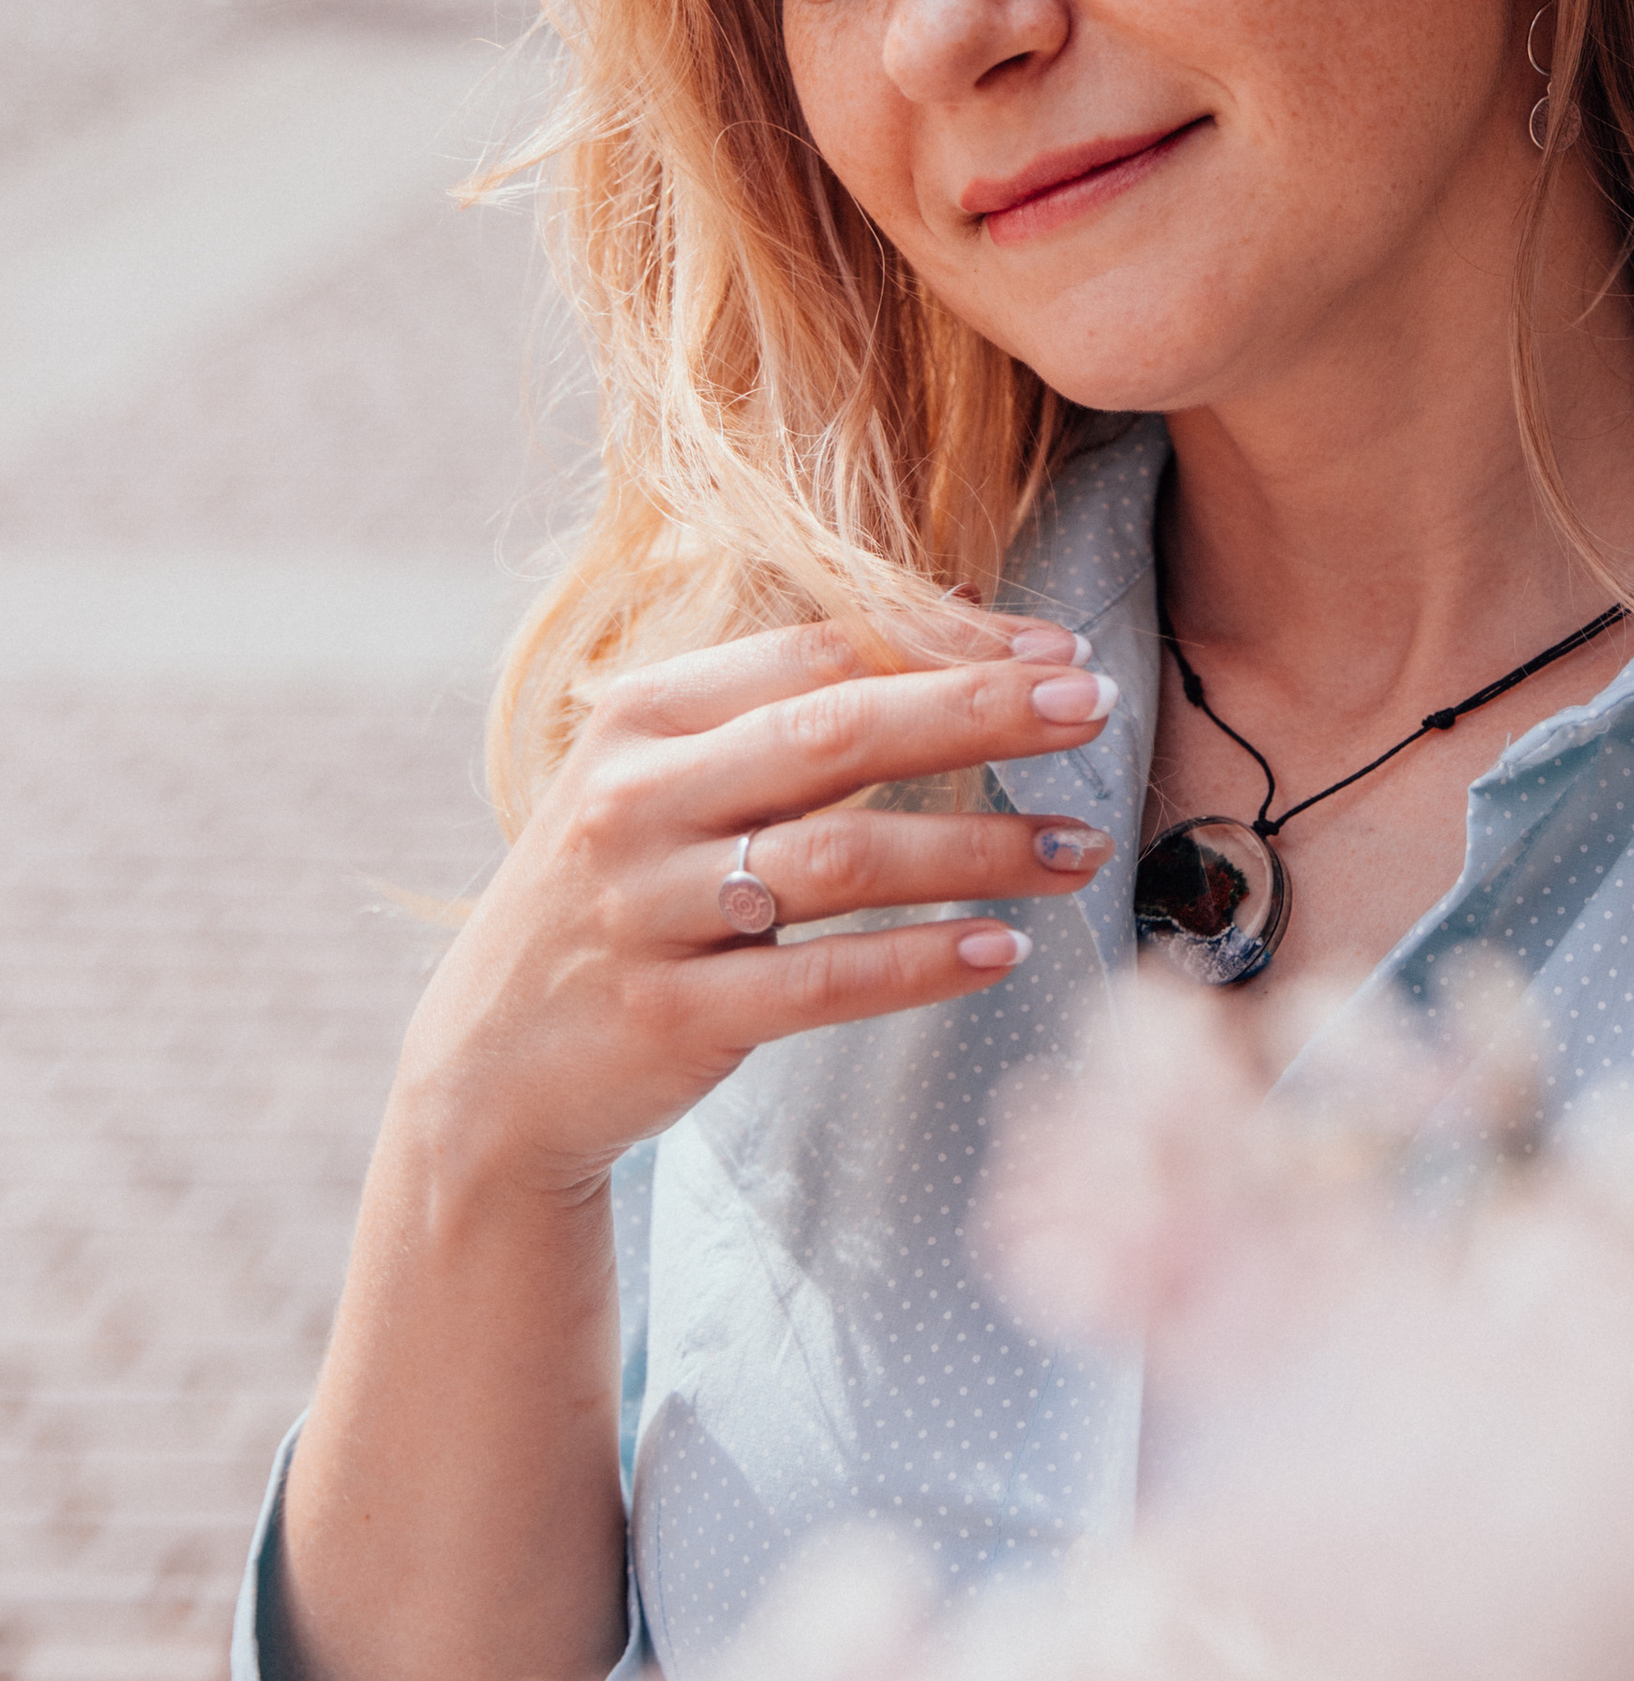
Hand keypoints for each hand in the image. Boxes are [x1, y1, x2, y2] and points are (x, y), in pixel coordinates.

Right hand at [393, 617, 1120, 1200]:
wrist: (491, 1070)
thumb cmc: (617, 899)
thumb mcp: (663, 782)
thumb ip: (788, 704)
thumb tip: (960, 610)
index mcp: (642, 718)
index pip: (819, 652)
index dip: (950, 644)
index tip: (1060, 647)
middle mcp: (639, 801)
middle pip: (841, 733)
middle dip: (983, 712)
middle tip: (1095, 706)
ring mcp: (652, 911)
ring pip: (846, 859)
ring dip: (982, 848)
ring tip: (1082, 848)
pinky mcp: (675, 1016)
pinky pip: (824, 979)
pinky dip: (922, 962)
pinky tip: (1004, 950)